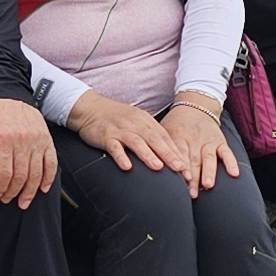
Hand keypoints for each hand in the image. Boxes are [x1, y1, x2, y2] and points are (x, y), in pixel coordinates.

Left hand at [0, 96, 55, 206]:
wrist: (6, 91)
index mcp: (2, 139)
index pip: (4, 173)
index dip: (0, 188)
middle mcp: (22, 140)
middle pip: (21, 176)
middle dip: (14, 192)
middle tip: (8, 199)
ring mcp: (37, 140)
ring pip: (37, 173)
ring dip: (30, 191)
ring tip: (23, 201)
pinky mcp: (46, 138)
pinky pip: (52, 163)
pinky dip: (48, 178)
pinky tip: (42, 189)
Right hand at [65, 91, 183, 176]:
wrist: (90, 108)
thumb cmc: (115, 118)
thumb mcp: (136, 121)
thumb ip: (150, 135)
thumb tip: (169, 153)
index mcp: (144, 121)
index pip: (164, 136)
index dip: (175, 150)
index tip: (186, 165)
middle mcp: (134, 124)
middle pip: (154, 139)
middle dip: (168, 154)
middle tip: (179, 167)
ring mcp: (120, 130)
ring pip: (136, 142)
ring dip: (148, 155)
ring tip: (158, 167)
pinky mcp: (105, 136)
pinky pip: (114, 147)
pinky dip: (121, 156)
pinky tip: (127, 166)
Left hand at [162, 101, 229, 193]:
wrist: (195, 105)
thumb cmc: (176, 124)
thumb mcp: (165, 130)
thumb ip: (160, 147)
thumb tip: (149, 164)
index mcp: (178, 136)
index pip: (179, 153)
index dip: (181, 166)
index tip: (181, 179)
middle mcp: (194, 139)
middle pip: (193, 160)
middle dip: (193, 177)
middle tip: (191, 193)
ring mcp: (208, 141)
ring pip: (209, 158)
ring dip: (209, 172)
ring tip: (208, 185)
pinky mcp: (220, 142)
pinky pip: (227, 153)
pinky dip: (231, 163)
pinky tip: (233, 174)